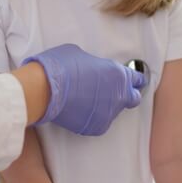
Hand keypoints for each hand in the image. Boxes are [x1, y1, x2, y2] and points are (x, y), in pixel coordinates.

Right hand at [24, 44, 145, 135]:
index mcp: (118, 74)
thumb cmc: (60, 66)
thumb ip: (94, 64)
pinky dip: (92, 116)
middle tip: (113, 92)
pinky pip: (99, 121)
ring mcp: (108, 114)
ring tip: (85, 99)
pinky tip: (78, 108)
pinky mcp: (96, 127)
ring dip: (105, 105)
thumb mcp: (80, 54)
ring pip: (113, 111)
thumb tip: (92, 69)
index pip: (137, 79)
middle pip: (133, 99)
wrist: (44, 89)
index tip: (131, 81)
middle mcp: (119, 95)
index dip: (133, 79)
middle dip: (127, 95)